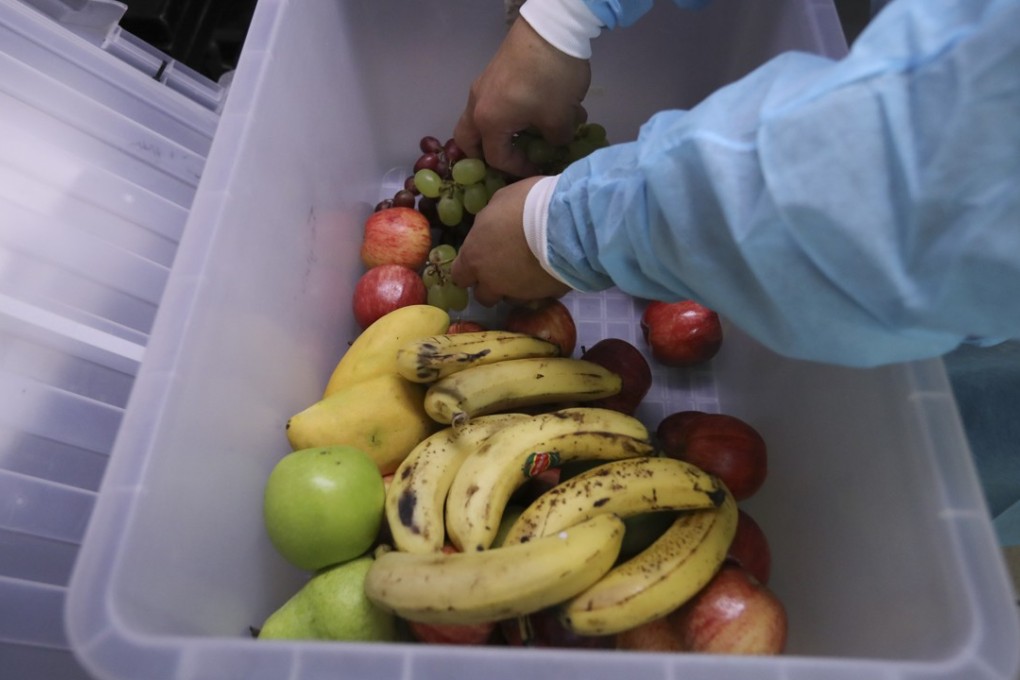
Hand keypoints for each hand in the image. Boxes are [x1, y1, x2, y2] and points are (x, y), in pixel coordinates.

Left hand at [451, 177, 571, 305]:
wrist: (566, 225)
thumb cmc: (526, 205)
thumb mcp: (498, 202)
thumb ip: (488, 223)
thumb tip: (488, 229)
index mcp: (474, 258)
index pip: (459, 276)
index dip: (468, 270)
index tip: (477, 262)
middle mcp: (492, 281)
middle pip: (484, 296)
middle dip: (490, 285)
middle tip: (504, 268)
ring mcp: (519, 293)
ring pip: (511, 299)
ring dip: (515, 288)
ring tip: (529, 269)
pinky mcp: (545, 296)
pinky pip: (540, 296)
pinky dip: (541, 286)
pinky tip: (550, 270)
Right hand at [454, 18, 590, 176]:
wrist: (552, 29)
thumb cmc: (551, 80)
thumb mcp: (561, 119)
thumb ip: (557, 141)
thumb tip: (556, 143)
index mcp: (489, 122)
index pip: (496, 158)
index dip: (517, 169)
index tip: (536, 169)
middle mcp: (477, 105)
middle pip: (469, 140)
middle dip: (485, 155)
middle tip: (507, 159)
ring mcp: (482, 85)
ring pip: (479, 118)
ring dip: (497, 132)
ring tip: (523, 135)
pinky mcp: (493, 71)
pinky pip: (491, 101)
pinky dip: (504, 113)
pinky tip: (530, 110)